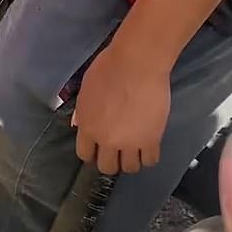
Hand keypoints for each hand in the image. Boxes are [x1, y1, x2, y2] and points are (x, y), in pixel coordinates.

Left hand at [73, 43, 170, 173]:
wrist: (136, 63)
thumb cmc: (109, 67)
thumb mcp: (87, 88)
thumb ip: (83, 111)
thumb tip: (79, 125)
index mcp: (88, 126)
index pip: (85, 154)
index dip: (92, 152)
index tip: (98, 147)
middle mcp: (107, 140)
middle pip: (107, 167)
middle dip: (111, 159)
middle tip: (118, 149)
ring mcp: (130, 143)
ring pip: (130, 168)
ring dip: (131, 159)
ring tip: (135, 147)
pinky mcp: (151, 140)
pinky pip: (150, 161)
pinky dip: (149, 154)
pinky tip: (149, 144)